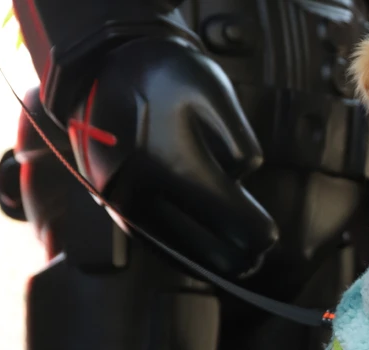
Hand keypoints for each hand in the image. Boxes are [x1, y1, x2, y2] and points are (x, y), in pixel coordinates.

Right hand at [64, 35, 277, 277]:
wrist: (99, 66)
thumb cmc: (163, 76)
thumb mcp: (215, 93)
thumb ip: (239, 144)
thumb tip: (242, 186)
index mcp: (173, 164)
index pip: (233, 222)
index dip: (258, 234)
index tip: (269, 235)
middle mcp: (144, 193)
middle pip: (209, 251)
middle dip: (239, 255)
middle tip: (258, 252)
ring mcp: (123, 205)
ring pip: (180, 256)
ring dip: (213, 262)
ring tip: (239, 263)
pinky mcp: (112, 208)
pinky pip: (154, 246)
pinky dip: (183, 256)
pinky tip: (203, 260)